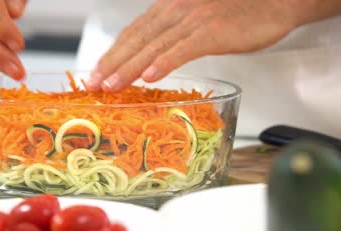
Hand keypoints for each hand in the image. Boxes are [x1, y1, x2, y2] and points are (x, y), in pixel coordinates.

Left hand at [86, 0, 298, 91]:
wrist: (273, 1)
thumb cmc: (235, 14)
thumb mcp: (195, 20)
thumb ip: (172, 35)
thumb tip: (150, 58)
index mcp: (168, 8)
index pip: (132, 33)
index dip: (111, 54)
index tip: (95, 74)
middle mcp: (175, 10)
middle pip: (136, 39)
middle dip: (112, 64)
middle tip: (94, 85)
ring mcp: (193, 19)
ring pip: (154, 46)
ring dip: (130, 67)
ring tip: (112, 86)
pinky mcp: (213, 30)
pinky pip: (184, 48)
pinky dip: (165, 62)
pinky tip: (151, 76)